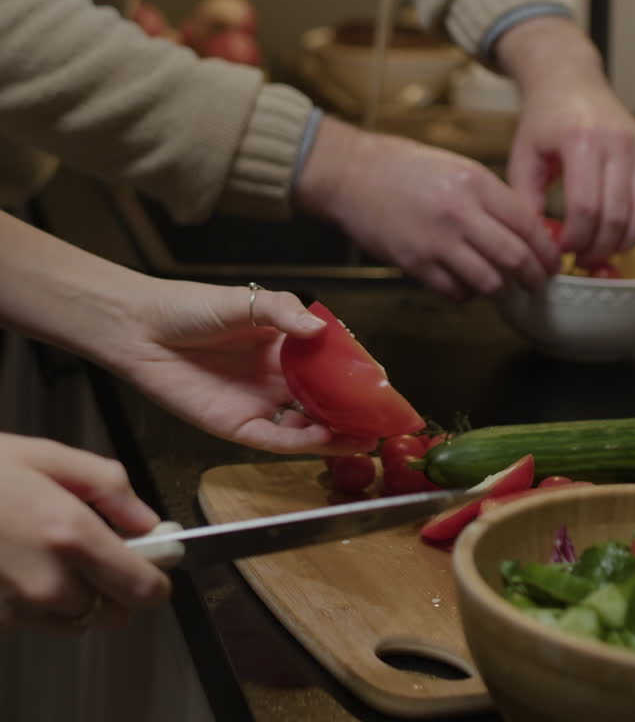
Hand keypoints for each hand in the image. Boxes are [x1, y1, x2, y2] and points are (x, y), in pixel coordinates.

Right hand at [0, 434, 168, 631]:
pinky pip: (38, 622)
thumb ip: (109, 486)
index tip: (157, 561)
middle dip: (116, 585)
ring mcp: (18, 607)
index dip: (157, 578)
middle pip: (114, 612)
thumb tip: (147, 519)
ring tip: (50, 549)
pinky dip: (42, 602)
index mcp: (70, 535)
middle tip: (100, 548)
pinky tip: (23, 563)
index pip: (142, 588)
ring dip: (79, 595)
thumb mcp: (50, 456)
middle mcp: (47, 581)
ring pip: (76, 621)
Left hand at [107, 283, 376, 453]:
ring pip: (305, 424)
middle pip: (323, 398)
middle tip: (383, 418)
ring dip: (336, 432)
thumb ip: (284, 312)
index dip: (354, 372)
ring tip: (366, 436)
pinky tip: (327, 438)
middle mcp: (274, 376)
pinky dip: (303, 443)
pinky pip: (276, 439)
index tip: (381, 379)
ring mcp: (257, 402)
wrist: (140, 329)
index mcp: (281, 343)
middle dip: (353, 409)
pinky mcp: (236, 425)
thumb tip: (320, 330)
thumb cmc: (188, 308)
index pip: (327, 361)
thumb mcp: (243, 301)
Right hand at [295, 116, 559, 300]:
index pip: (528, 224)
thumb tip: (525, 230)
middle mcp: (460, 212)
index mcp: (475, 182)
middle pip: (515, 258)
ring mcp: (436, 241)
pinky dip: (468, 294)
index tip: (552, 261)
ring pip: (489, 282)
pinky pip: (455, 291)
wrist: (351, 174)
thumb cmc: (403, 167)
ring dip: (502, 289)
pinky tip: (467, 284)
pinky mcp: (414, 263)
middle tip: (539, 283)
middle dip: (534, 277)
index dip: (546, 249)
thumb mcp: (457, 167)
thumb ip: (490, 197)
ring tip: (504, 287)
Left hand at [497, 17, 634, 263]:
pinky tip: (626, 232)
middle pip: (618, 214)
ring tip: (604, 249)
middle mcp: (617, 142)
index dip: (576, 238)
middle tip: (583, 259)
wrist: (569, 81)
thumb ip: (526, 199)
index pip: (586, 206)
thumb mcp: (523, 155)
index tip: (563, 250)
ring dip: (627, 241)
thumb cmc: (543, 119)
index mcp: (580, 140)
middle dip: (600, 246)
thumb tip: (537, 241)